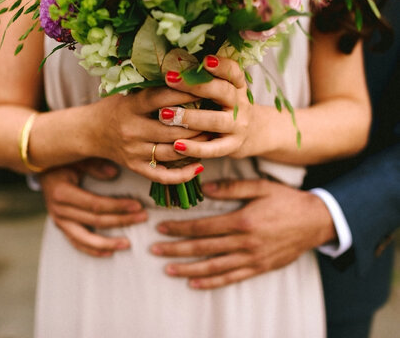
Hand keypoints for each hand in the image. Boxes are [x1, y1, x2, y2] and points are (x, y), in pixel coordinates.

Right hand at [39, 161, 147, 256]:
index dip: (118, 206)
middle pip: (95, 221)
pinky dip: (93, 250)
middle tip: (143, 217)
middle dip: (121, 220)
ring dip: (108, 243)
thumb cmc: (63, 160)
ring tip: (128, 244)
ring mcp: (58, 220)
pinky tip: (109, 253)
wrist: (42, 168)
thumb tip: (114, 173)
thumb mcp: (77, 157)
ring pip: (86, 238)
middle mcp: (59, 209)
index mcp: (62, 192)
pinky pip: (77, 242)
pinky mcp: (60, 226)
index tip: (137, 205)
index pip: (95, 204)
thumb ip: (94, 165)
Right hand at [89, 87, 204, 184]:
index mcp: (130, 107)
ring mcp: (133, 152)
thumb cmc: (116, 107)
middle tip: (218, 117)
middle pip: (172, 130)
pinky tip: (200, 166)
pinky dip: (183, 174)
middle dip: (198, 124)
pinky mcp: (136, 167)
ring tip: (213, 137)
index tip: (207, 89)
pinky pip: (163, 175)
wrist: (91, 131)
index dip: (185, 94)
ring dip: (196, 146)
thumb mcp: (129, 93)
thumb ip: (153, 89)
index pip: (161, 99)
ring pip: (172, 152)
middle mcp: (131, 130)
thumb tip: (189, 77)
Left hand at [150, 179, 336, 288]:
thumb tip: (204, 189)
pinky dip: (212, 283)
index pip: (202, 227)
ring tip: (168, 270)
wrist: (317, 221)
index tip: (161, 227)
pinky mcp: (259, 268)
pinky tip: (195, 284)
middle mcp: (244, 243)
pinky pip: (232, 278)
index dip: (179, 228)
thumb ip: (232, 187)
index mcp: (242, 221)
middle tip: (154, 250)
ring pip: (213, 267)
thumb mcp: (261, 187)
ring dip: (188, 269)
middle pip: (202, 248)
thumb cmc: (287, 201)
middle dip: (175, 249)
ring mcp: (252, 258)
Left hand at [160, 55, 257, 158]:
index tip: (205, 59)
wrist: (254, 135)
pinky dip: (195, 147)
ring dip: (190, 117)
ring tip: (164, 114)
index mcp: (237, 87)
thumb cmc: (228, 108)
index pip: (234, 72)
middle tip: (170, 79)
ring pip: (215, 121)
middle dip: (196, 85)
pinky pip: (213, 149)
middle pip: (223, 92)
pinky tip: (177, 145)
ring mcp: (237, 126)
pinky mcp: (231, 147)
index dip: (222, 65)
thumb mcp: (226, 92)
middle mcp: (239, 105)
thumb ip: (208, 81)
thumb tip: (175, 65)